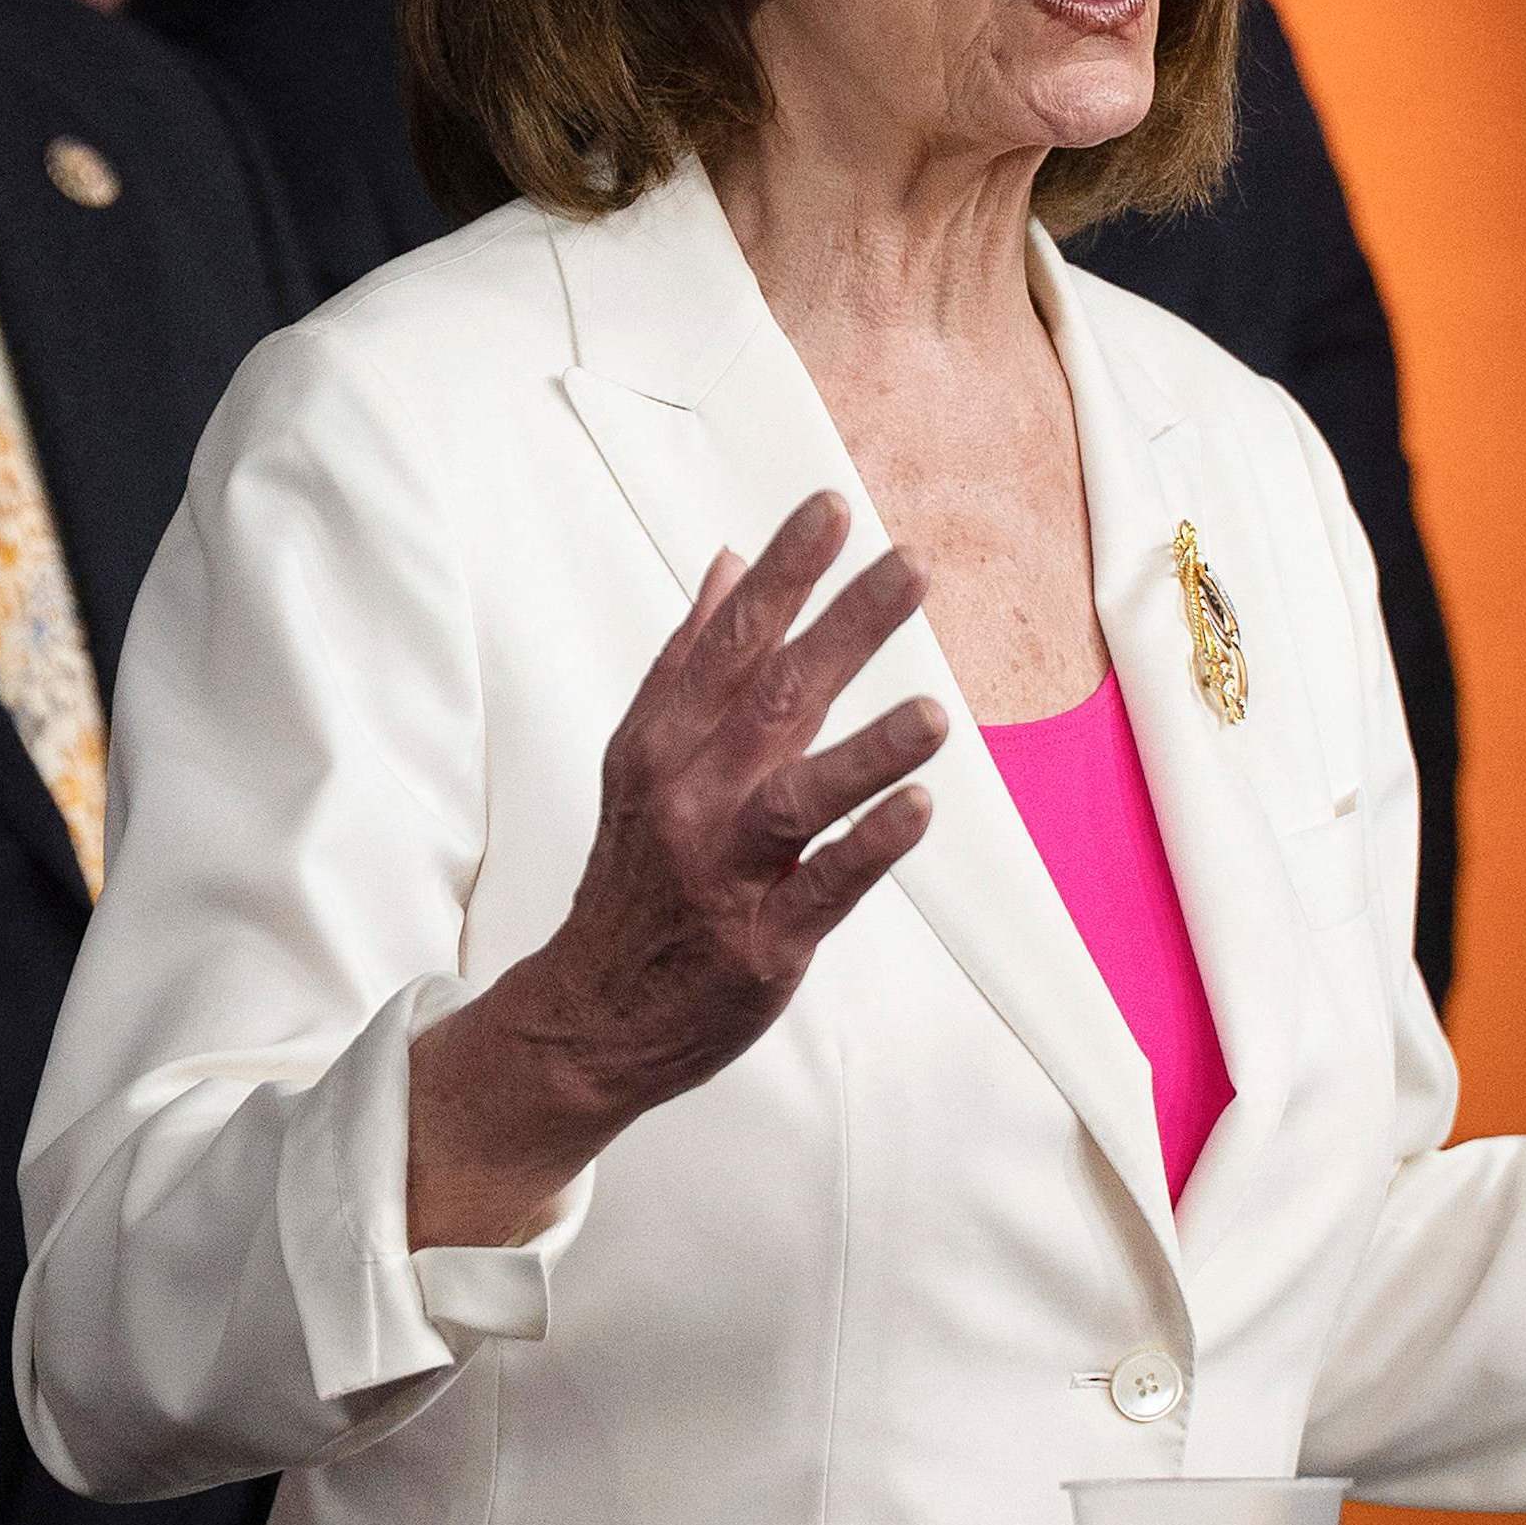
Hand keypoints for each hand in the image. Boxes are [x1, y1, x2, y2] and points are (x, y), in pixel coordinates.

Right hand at [410, 494, 937, 1246]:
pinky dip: (868, 848)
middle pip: (772, 698)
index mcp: (662, 745)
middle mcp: (689, 797)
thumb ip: (688, 659)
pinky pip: (821, 889)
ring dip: (866, 753)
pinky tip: (919, 811)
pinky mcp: (760, 943)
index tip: (832, 508)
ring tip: (935, 712)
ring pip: (796, 798)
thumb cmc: (634, 877)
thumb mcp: (641, 758)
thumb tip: (724, 561)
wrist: (591, 1016)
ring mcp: (724, 872)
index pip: (728, 642)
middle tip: (910, 565)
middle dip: (843, 627)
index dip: (781, 574)